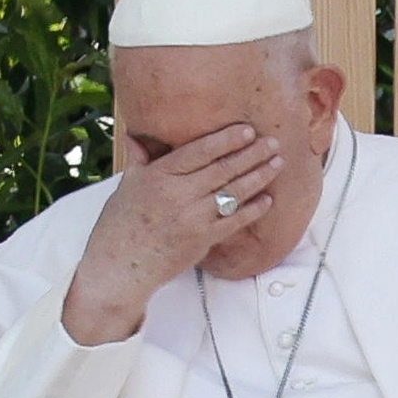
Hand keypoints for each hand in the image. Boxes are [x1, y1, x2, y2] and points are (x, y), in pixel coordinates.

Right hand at [61, 124, 284, 343]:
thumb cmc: (120, 225)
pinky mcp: (202, 240)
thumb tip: (134, 135)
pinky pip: (234, 221)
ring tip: (277, 163)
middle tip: (274, 142)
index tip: (248, 130)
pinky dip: (253, 209)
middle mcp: (178, 194)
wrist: (120, 266)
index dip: (226, 140)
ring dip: (258, 177)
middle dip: (251, 154)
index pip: (199, 151)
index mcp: (159, 176)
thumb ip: (139, 160)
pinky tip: (268, 199)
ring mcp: (192, 218)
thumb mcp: (125, 186)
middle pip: (223, 169)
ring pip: (233, 193)